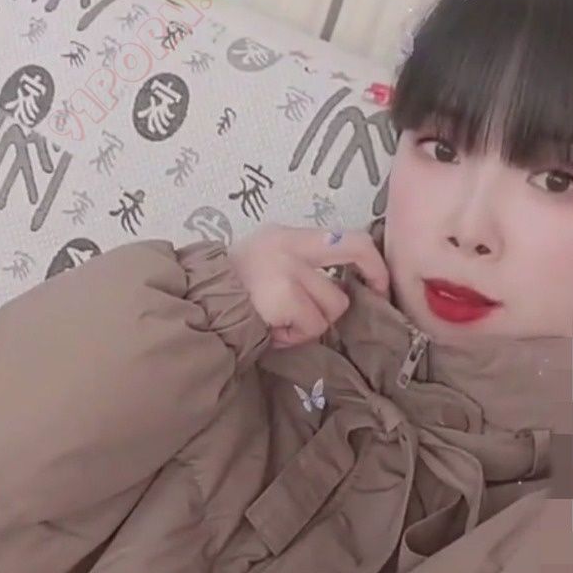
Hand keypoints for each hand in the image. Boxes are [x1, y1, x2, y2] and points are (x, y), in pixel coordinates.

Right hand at [228, 224, 390, 348]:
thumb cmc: (227, 294)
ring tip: (281, 323)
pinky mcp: (284, 295)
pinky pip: (313, 326)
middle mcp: (290, 244)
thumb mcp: (263, 264)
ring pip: (334, 305)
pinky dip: (296, 336)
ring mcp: (288, 269)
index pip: (345, 236)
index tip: (377, 283)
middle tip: (377, 296)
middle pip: (357, 248)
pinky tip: (273, 331)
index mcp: (286, 235)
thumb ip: (299, 267)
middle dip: (375, 274)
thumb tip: (342, 287)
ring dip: (313, 322)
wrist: (195, 308)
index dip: (371, 260)